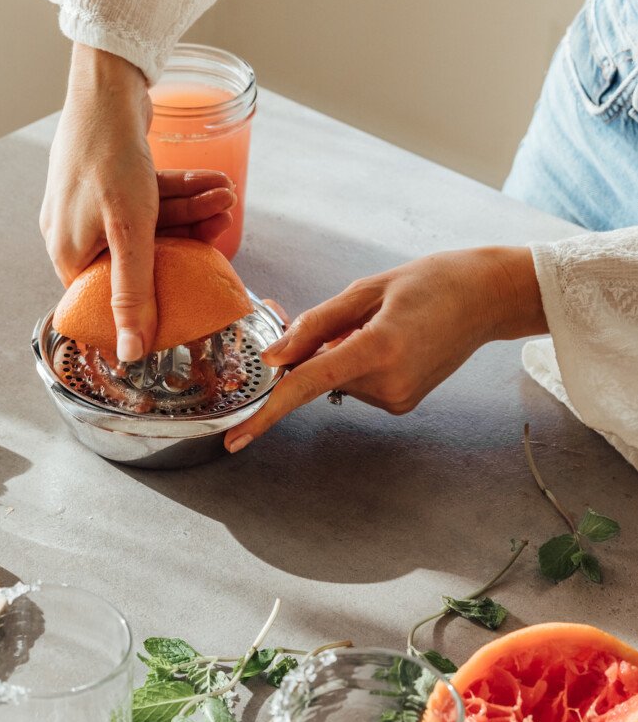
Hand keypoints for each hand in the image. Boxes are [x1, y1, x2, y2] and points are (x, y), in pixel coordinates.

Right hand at [40, 45, 234, 360]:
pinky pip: (148, 200)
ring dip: (191, 213)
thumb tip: (133, 353)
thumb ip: (134, 295)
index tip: (192, 296)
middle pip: (138, 259)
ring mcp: (89, 207)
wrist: (103, 84)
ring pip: (149, 225)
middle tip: (224, 225)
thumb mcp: (130, 233)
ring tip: (226, 198)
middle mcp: (73, 235)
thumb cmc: (109, 156)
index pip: (114, 299)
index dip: (154, 301)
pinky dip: (180, 193)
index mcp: (69, 256)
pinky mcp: (105, 182)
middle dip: (187, 242)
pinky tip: (213, 184)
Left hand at [225, 246, 545, 451]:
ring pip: (338, 380)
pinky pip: (358, 385)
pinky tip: (392, 342)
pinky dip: (361, 365)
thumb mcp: (366, 290)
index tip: (236, 439)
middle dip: (318, 351)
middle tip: (356, 316)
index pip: (307, 384)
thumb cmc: (429, 282)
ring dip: (344, 355)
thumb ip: (314, 325)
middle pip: (320, 376)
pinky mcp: (402, 404)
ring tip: (384, 326)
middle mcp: (389, 382)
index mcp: (378, 348)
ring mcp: (398, 398)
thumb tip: (274, 358)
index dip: (266, 411)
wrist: (486, 298)